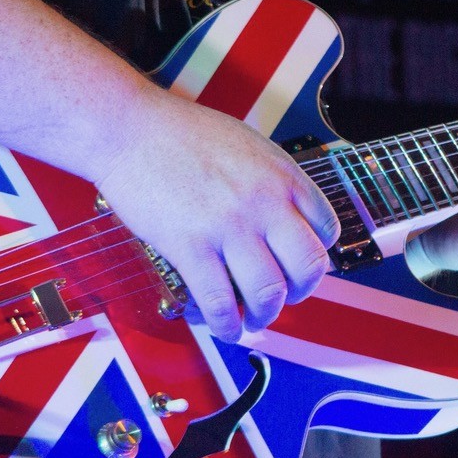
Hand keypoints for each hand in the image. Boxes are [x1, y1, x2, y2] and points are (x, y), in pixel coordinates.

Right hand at [95, 86, 338, 341]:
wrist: (130, 129)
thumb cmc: (181, 134)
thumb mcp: (247, 145)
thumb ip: (270, 181)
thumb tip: (282, 217)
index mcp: (282, 175)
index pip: (326, 230)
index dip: (315, 257)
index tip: (297, 267)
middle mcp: (264, 202)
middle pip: (307, 268)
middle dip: (299, 294)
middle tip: (283, 298)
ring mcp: (229, 226)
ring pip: (267, 293)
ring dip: (263, 316)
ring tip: (251, 319)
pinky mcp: (191, 246)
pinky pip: (220, 302)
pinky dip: (226, 325)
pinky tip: (223, 327)